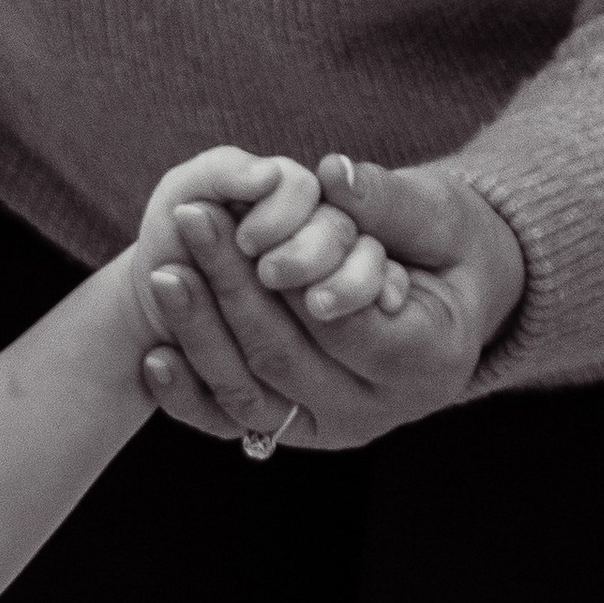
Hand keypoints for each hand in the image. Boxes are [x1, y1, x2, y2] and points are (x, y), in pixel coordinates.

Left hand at [141, 154, 523, 450]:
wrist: (442, 298)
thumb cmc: (449, 248)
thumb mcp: (440, 217)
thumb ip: (390, 201)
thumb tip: (335, 175)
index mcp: (431, 360)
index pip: (353, 330)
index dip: (303, 286)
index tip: (256, 239)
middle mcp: (378, 409)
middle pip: (288, 359)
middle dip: (232, 289)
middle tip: (190, 217)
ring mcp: (330, 425)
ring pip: (251, 394)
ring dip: (199, 333)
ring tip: (164, 270)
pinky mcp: (290, 428)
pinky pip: (229, 421)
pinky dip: (188, 394)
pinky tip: (155, 355)